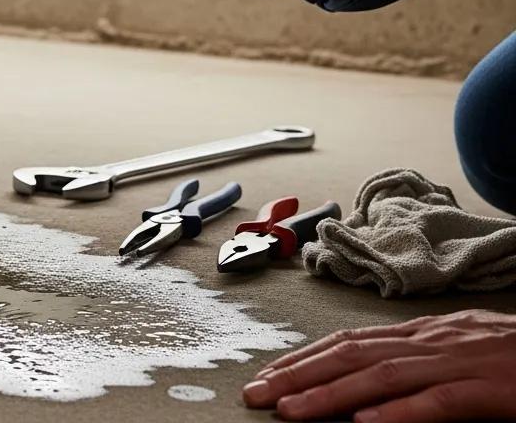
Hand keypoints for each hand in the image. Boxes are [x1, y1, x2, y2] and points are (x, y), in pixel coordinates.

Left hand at [242, 310, 515, 421]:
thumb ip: (420, 365)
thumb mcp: (462, 354)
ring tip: (289, 411)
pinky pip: (438, 402)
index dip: (306, 357)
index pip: (350, 341)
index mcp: (423, 333)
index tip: (270, 375)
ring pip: (381, 375)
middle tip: (256, 393)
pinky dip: (399, 413)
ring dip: (329, 394)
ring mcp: (458, 361)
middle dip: (298, 374)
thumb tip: (373, 386)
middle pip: (351, 353)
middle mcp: (431, 340)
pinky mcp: (489, 389)